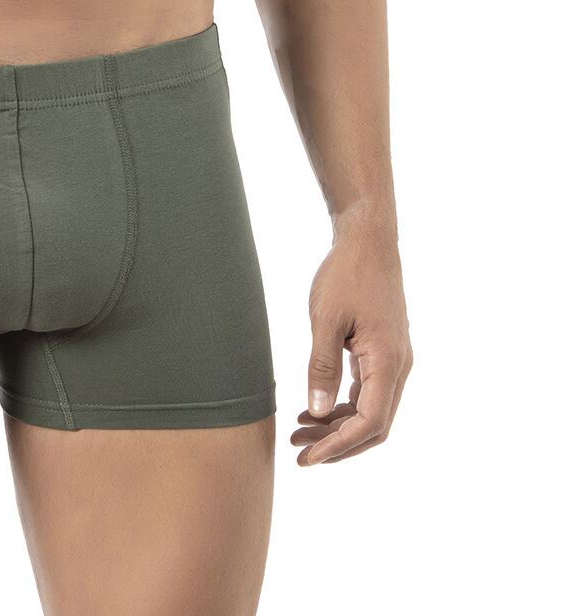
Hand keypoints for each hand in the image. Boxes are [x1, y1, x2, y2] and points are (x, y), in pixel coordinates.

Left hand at [292, 221, 413, 467]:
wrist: (368, 240)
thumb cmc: (347, 274)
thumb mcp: (326, 319)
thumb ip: (322, 366)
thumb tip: (317, 413)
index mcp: (388, 362)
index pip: (369, 423)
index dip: (338, 446)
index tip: (308, 458)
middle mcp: (398, 367)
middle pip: (374, 426)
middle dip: (338, 444)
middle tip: (299, 452)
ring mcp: (394, 360)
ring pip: (371, 411)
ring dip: (338, 427)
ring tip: (299, 432)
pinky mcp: (384, 352)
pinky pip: (368, 392)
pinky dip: (343, 406)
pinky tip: (314, 409)